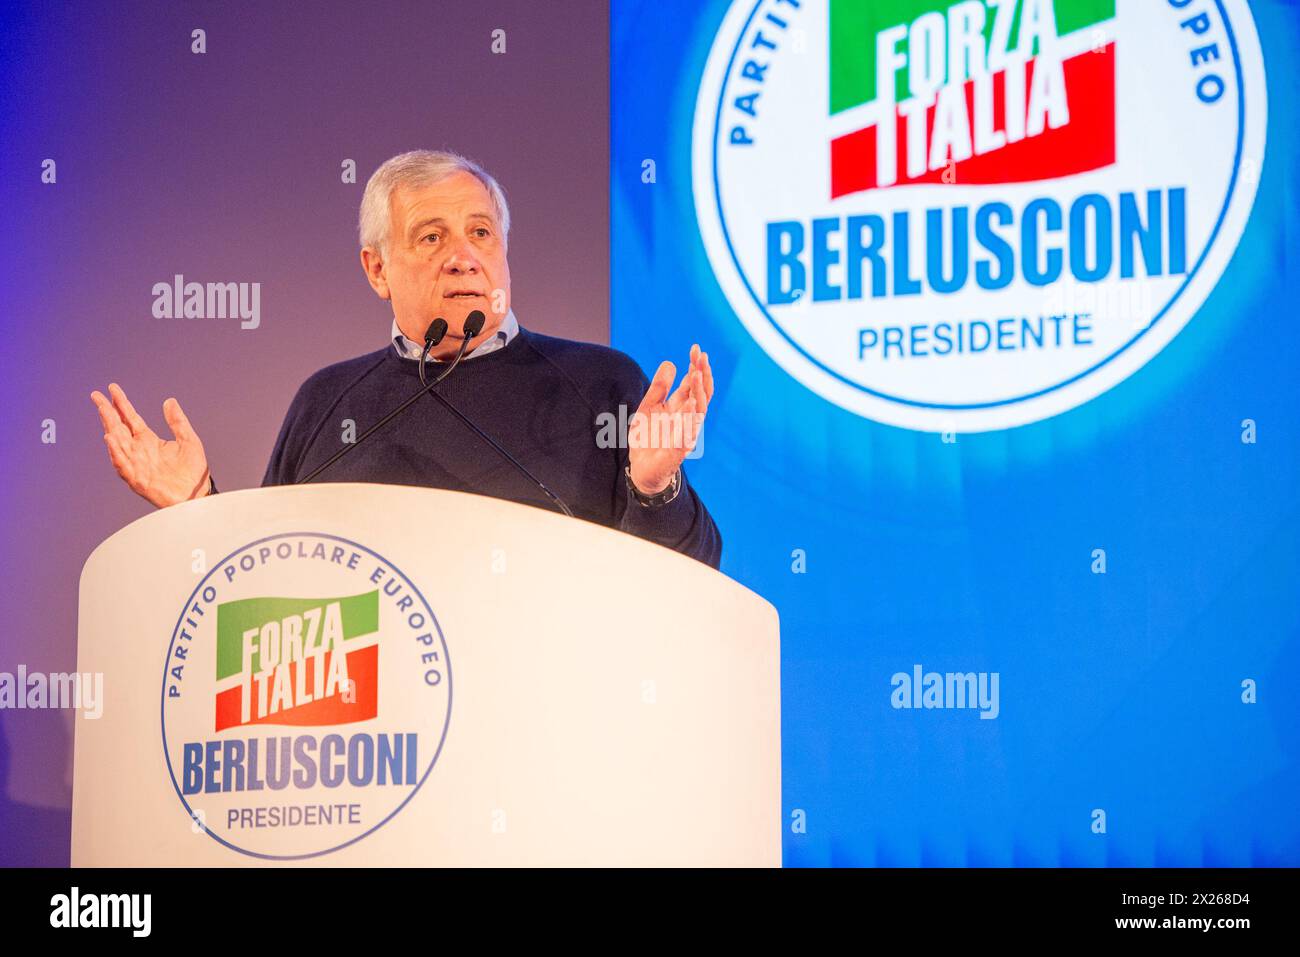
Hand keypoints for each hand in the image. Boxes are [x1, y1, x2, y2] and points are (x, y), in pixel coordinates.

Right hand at [90, 383, 210, 507]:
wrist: (197, 495)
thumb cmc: (193, 472)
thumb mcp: (189, 440)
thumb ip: (178, 422)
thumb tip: (169, 401)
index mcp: (149, 440)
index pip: (130, 418)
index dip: (121, 403)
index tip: (112, 388)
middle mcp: (139, 450)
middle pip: (119, 427)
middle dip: (108, 412)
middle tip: (97, 396)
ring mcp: (136, 464)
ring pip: (117, 443)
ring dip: (110, 428)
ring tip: (104, 412)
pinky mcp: (136, 479)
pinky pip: (123, 464)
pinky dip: (116, 452)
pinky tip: (111, 439)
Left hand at [628, 343, 712, 494]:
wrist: (641, 470)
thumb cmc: (648, 439)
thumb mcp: (649, 407)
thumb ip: (659, 388)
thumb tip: (670, 362)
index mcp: (681, 408)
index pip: (693, 384)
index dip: (696, 366)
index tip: (696, 348)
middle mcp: (687, 419)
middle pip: (701, 393)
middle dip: (701, 374)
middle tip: (700, 355)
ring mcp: (685, 434)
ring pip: (699, 411)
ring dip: (698, 392)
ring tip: (695, 373)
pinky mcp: (678, 450)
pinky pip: (688, 433)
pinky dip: (690, 418)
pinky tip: (692, 403)